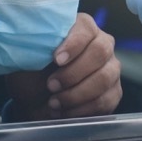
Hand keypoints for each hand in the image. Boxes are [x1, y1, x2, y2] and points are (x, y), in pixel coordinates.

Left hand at [5, 13, 121, 119]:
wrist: (37, 100)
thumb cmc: (33, 75)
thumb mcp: (28, 59)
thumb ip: (37, 49)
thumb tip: (38, 45)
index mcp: (81, 28)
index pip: (86, 28)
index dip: (73, 44)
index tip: (56, 59)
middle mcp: (101, 44)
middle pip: (100, 51)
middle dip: (73, 72)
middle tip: (51, 85)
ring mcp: (111, 68)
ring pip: (104, 78)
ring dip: (76, 94)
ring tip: (54, 103)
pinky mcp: (114, 92)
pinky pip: (105, 101)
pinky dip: (82, 110)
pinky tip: (65, 112)